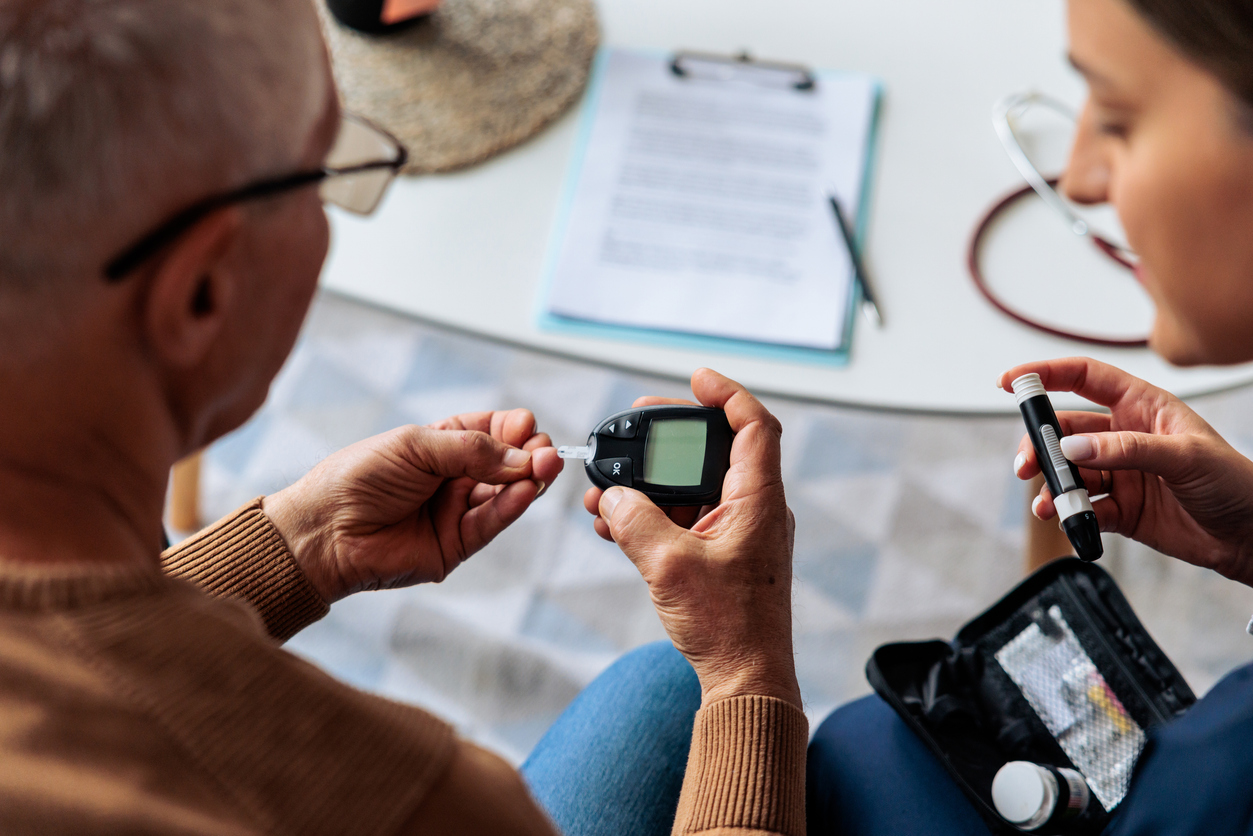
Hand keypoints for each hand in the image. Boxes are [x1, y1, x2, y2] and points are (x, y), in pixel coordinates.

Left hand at [263, 409, 561, 602]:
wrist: (323, 530)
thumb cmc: (355, 480)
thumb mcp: (415, 446)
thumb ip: (470, 450)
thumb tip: (520, 455)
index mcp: (442, 445)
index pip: (493, 432)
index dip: (514, 429)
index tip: (527, 427)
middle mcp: (454, 478)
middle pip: (508, 463)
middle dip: (531, 454)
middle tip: (544, 451)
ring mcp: (457, 511)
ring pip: (507, 494)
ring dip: (530, 480)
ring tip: (545, 467)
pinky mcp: (456, 544)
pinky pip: (492, 523)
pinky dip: (513, 506)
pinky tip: (527, 489)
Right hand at [583, 369, 799, 708]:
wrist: (744, 681)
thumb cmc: (727, 627)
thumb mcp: (669, 566)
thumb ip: (634, 522)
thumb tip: (611, 497)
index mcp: (758, 501)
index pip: (755, 426)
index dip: (727, 394)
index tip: (695, 379)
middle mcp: (755, 510)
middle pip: (716, 451)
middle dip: (671, 439)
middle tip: (636, 428)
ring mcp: (740, 533)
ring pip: (694, 488)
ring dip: (652, 485)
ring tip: (607, 489)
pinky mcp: (724, 556)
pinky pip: (687, 519)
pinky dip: (655, 515)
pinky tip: (615, 524)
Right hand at [1000, 357, 1252, 584]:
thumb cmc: (1235, 483)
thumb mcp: (1184, 456)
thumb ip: (1126, 449)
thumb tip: (1074, 448)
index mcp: (1142, 406)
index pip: (1085, 378)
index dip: (1046, 374)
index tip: (1011, 382)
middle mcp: (1124, 436)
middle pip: (1064, 430)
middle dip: (1040, 445)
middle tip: (1029, 465)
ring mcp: (1120, 472)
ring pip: (1068, 472)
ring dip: (1052, 485)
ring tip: (1049, 502)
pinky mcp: (1120, 508)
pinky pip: (1083, 507)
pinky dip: (1070, 514)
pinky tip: (1070, 520)